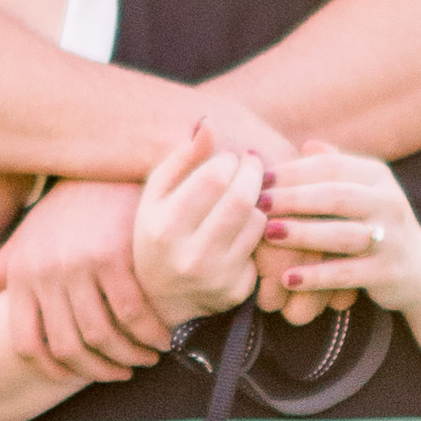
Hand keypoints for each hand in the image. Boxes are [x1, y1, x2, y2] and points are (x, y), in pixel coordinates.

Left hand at [0, 176, 163, 383]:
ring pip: (101, 334)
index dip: (52, 370)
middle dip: (99, 369)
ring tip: (146, 356)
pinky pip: (132, 311)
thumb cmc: (66, 205)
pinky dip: (149, 332)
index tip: (77, 377)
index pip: (26, 343)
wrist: (106, 164)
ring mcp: (79, 265)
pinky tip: (160, 336)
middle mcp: (45, 273)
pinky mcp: (114, 254)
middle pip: (68, 346)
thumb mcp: (24, 238)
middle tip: (122, 373)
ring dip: (128, 356)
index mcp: (21, 275)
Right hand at [133, 118, 268, 326]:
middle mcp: (188, 255)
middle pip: (240, 198)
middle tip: (252, 164)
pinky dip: (260, 227)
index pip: (212, 178)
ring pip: (256, 220)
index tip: (229, 158)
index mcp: (163, 227)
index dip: (229, 161)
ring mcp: (215, 277)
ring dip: (258, 200)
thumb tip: (208, 122)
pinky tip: (248, 222)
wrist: (162, 299)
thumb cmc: (160, 234)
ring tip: (246, 193)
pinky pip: (262, 245)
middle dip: (252, 173)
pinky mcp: (236, 290)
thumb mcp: (157, 196)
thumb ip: (182, 157)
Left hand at [255, 148, 420, 313]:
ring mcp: (392, 239)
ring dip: (302, 234)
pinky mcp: (388, 272)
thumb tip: (306, 144)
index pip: (331, 166)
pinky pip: (346, 274)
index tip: (259, 178)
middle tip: (258, 203)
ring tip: (268, 234)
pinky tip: (288, 279)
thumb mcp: (363, 192)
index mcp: (378, 177)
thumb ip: (336, 168)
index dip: (293, 171)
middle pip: (336, 195)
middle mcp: (389, 202)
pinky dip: (316, 277)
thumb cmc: (376, 225)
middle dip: (293, 198)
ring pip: (342, 234)